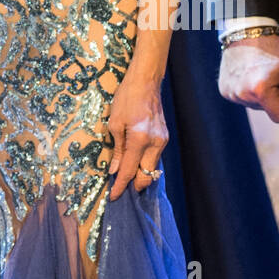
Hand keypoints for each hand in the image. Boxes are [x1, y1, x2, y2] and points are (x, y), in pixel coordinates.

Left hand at [107, 68, 167, 199]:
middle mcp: (154, 143)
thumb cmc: (126, 98)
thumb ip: (117, 150)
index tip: (114, 196)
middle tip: (121, 190)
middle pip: (146, 175)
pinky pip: (155, 157)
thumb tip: (114, 171)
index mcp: (139, 139)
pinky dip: (145, 163)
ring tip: (126, 178)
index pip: (129, 170)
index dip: (120, 186)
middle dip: (134, 186)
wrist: (146, 82)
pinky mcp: (165, 137)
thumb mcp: (115, 123)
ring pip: (152, 168)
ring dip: (140, 175)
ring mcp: (162, 140)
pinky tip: (136, 163)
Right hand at [218, 34, 278, 123]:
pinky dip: (248, 91)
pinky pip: (242, 98)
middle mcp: (242, 94)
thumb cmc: (272, 48)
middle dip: (274, 100)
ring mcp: (230, 92)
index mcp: (260, 90)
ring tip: (260, 74)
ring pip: (254, 104)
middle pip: (266, 111)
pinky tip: (249, 75)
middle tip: (274, 79)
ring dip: (260, 95)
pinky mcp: (223, 89)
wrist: (246, 31)